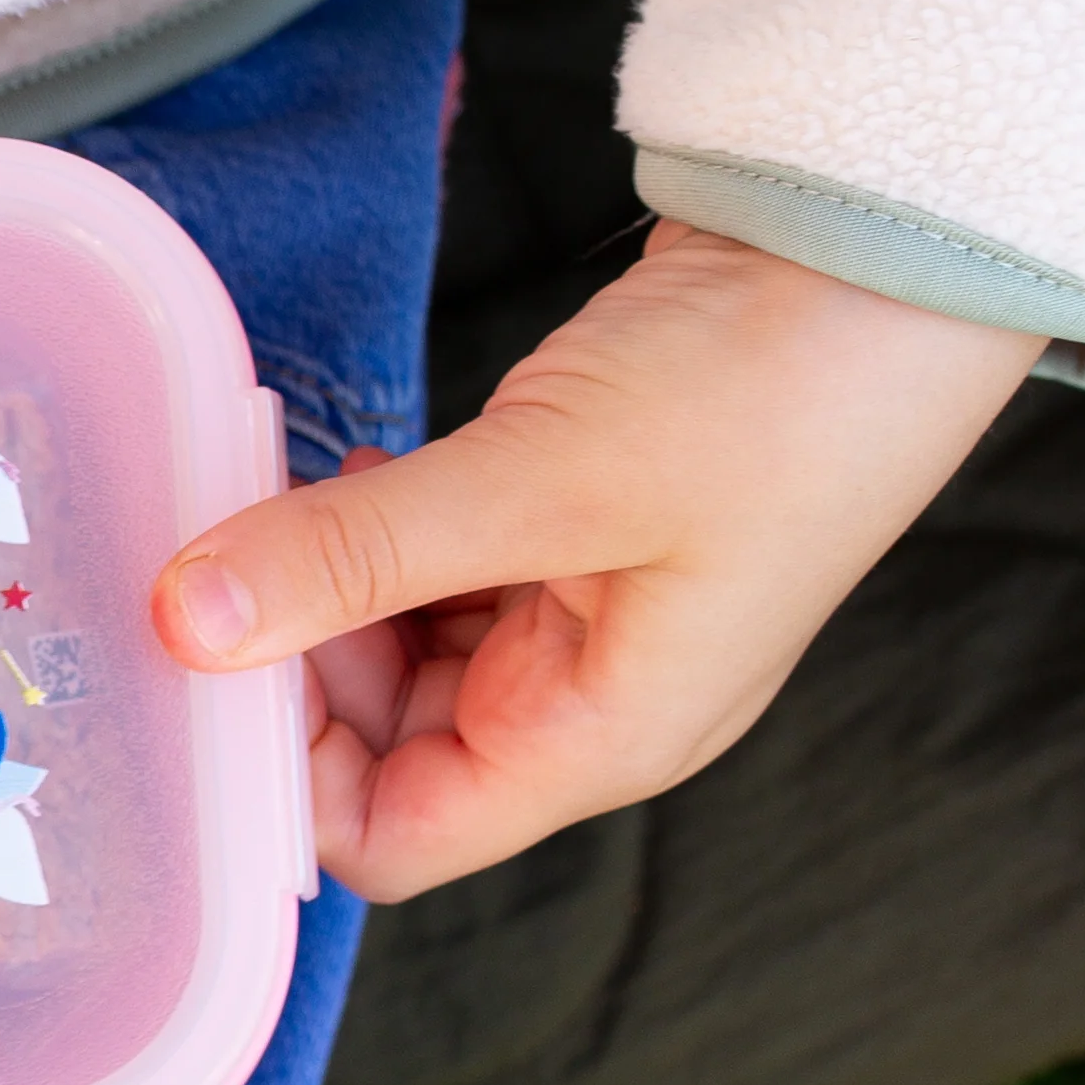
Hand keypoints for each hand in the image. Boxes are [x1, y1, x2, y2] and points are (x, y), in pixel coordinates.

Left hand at [150, 224, 1033, 902]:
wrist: (895, 247)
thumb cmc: (777, 385)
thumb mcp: (542, 478)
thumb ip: (358, 555)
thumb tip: (189, 618)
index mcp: (599, 740)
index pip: (392, 837)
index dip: (282, 781)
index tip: (198, 671)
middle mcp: (587, 702)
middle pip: (382, 750)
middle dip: (287, 671)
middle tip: (208, 568)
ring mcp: (583, 616)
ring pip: (398, 652)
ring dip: (321, 592)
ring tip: (267, 506)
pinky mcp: (569, 530)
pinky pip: (435, 571)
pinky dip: (371, 537)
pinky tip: (345, 473)